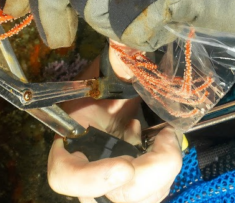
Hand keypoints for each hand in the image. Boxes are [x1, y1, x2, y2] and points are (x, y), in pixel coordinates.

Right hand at [46, 51, 182, 202]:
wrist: (117, 96)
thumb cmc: (105, 86)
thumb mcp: (107, 73)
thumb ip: (116, 63)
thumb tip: (126, 46)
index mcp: (71, 145)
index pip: (65, 177)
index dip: (92, 180)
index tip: (126, 166)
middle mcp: (89, 174)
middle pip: (115, 197)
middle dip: (149, 174)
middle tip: (165, 140)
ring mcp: (113, 186)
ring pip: (141, 198)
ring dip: (164, 169)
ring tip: (166, 135)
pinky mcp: (138, 188)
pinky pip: (156, 191)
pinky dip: (168, 168)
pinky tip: (166, 142)